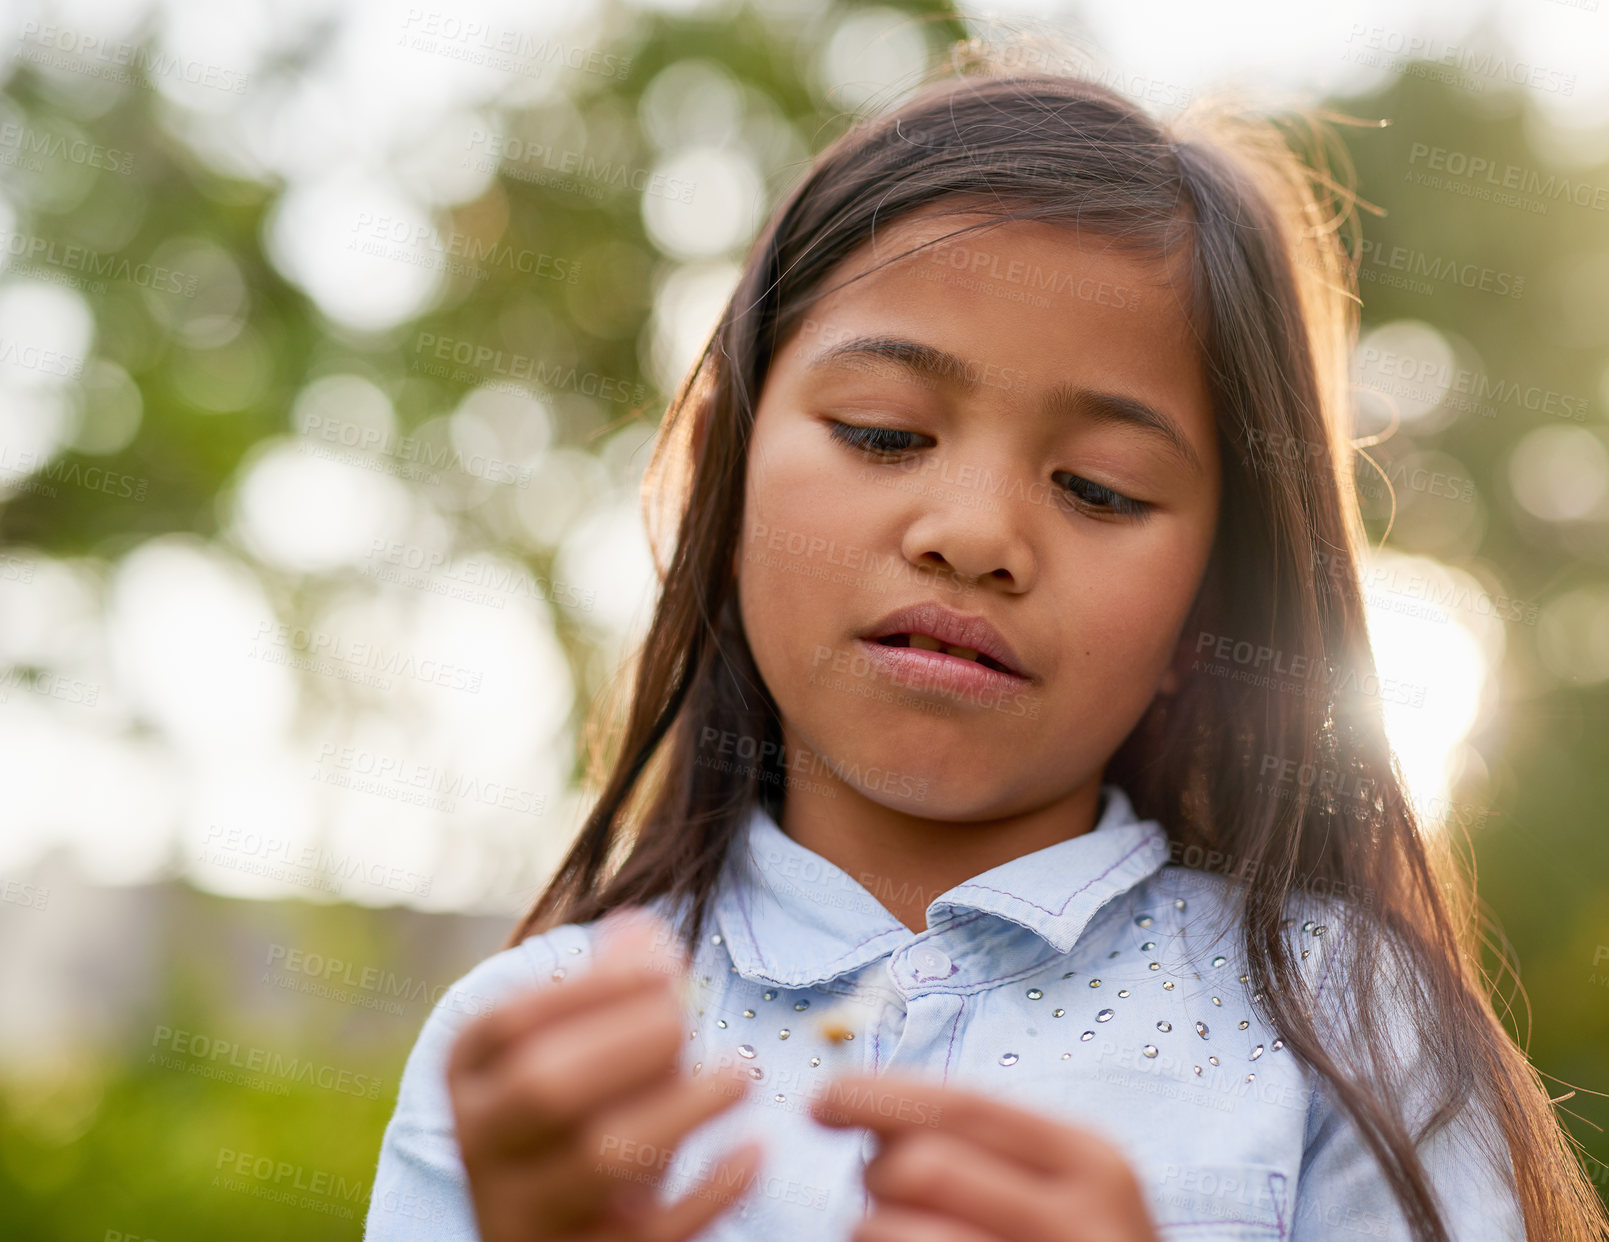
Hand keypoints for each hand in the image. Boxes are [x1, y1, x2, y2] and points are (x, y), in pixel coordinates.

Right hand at [447, 908, 763, 1241]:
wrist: (564, 1235)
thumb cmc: (583, 1115)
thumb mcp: (585, 1049)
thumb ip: (611, 988)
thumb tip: (643, 930)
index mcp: (472, 1078)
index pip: (508, 1026)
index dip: (590, 990)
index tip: (662, 970)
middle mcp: (482, 1147)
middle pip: (544, 1086)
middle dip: (629, 1043)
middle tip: (689, 1021)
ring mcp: (528, 1213)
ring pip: (599, 1159)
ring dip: (682, 1107)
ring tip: (742, 1075)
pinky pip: (651, 1232)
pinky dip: (711, 1189)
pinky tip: (754, 1148)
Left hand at [810, 1071, 1161, 1241]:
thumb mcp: (1063, 1187)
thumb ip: (985, 1144)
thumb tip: (871, 1110)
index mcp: (1091, 1160)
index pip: (960, 1105)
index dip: (875, 1094)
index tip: (820, 1103)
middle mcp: (1081, 1222)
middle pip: (918, 1166)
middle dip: (875, 1175)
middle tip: (884, 1196)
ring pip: (889, 1232)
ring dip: (868, 1231)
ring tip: (896, 1240)